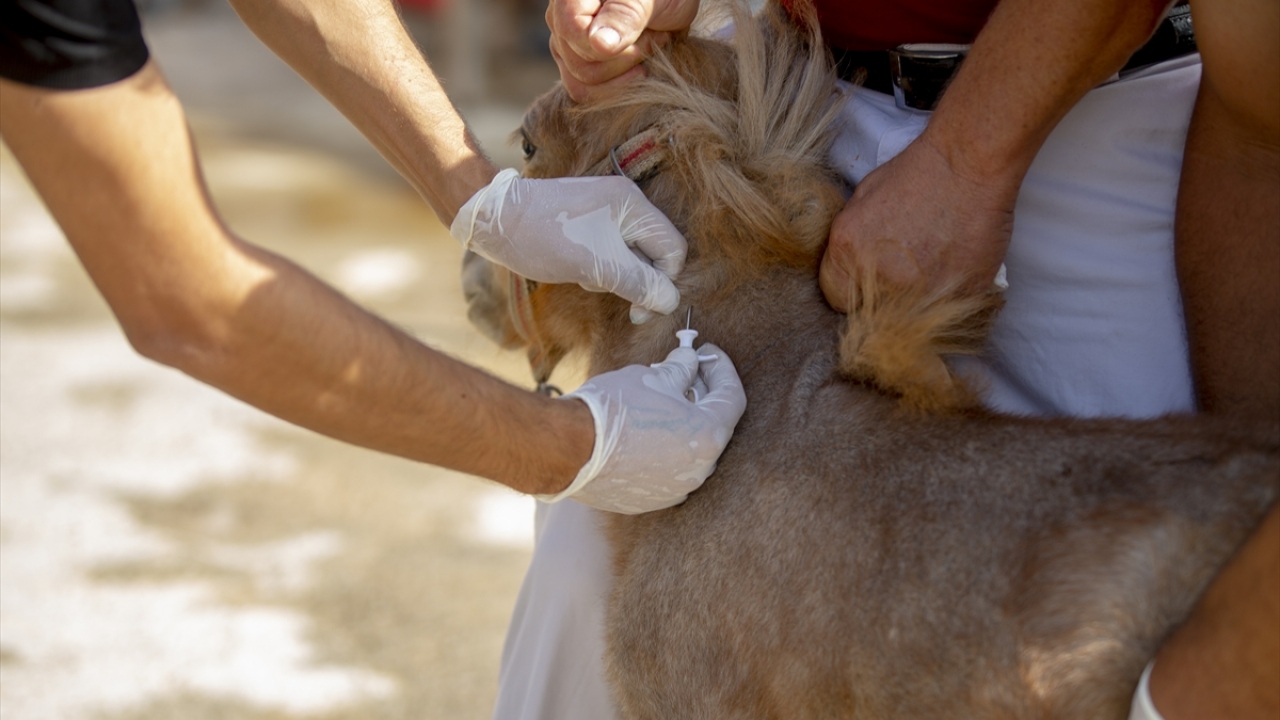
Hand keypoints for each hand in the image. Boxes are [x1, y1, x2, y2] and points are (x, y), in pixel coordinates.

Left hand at [451, 168, 685, 321]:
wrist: (494, 220)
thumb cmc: (544, 238)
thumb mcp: (596, 266)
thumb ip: (639, 284)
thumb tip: (670, 301)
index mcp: (633, 206)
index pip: (673, 249)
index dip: (664, 282)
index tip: (641, 309)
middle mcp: (626, 203)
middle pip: (655, 252)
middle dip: (638, 280)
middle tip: (620, 303)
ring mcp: (607, 210)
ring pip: (633, 255)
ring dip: (617, 275)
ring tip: (587, 277)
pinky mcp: (590, 221)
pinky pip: (612, 250)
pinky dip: (601, 266)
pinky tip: (578, 269)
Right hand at [540, 343, 746, 513]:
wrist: (568, 450)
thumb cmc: (613, 410)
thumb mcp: (652, 377)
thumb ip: (681, 369)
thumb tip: (689, 361)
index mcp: (707, 436)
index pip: (732, 396)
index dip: (722, 368)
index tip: (708, 353)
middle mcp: (699, 469)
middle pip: (712, 425)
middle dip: (701, 396)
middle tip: (686, 373)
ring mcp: (675, 489)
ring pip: (689, 450)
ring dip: (682, 425)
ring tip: (660, 401)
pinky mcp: (651, 500)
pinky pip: (667, 470)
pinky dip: (662, 449)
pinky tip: (643, 431)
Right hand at [547, 0, 699, 100]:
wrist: (676, 2)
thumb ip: (624, 16)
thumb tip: (598, 45)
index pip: (572, 31)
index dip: (611, 47)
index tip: (648, 34)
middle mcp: (559, 18)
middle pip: (577, 64)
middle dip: (624, 61)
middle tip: (656, 38)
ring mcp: (566, 44)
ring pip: (579, 85)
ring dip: (623, 76)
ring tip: (648, 49)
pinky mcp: (579, 63)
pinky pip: (587, 92)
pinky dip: (618, 86)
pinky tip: (640, 66)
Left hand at [818, 134, 1018, 311]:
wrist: (969, 164)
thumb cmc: (917, 173)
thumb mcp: (862, 200)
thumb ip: (850, 242)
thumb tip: (848, 266)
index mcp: (848, 253)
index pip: (835, 298)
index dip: (851, 291)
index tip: (866, 282)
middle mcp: (880, 278)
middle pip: (870, 313)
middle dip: (881, 299)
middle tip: (902, 273)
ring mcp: (920, 293)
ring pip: (908, 320)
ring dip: (915, 303)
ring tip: (929, 270)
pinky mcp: (958, 298)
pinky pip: (945, 314)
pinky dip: (947, 299)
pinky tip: (952, 270)